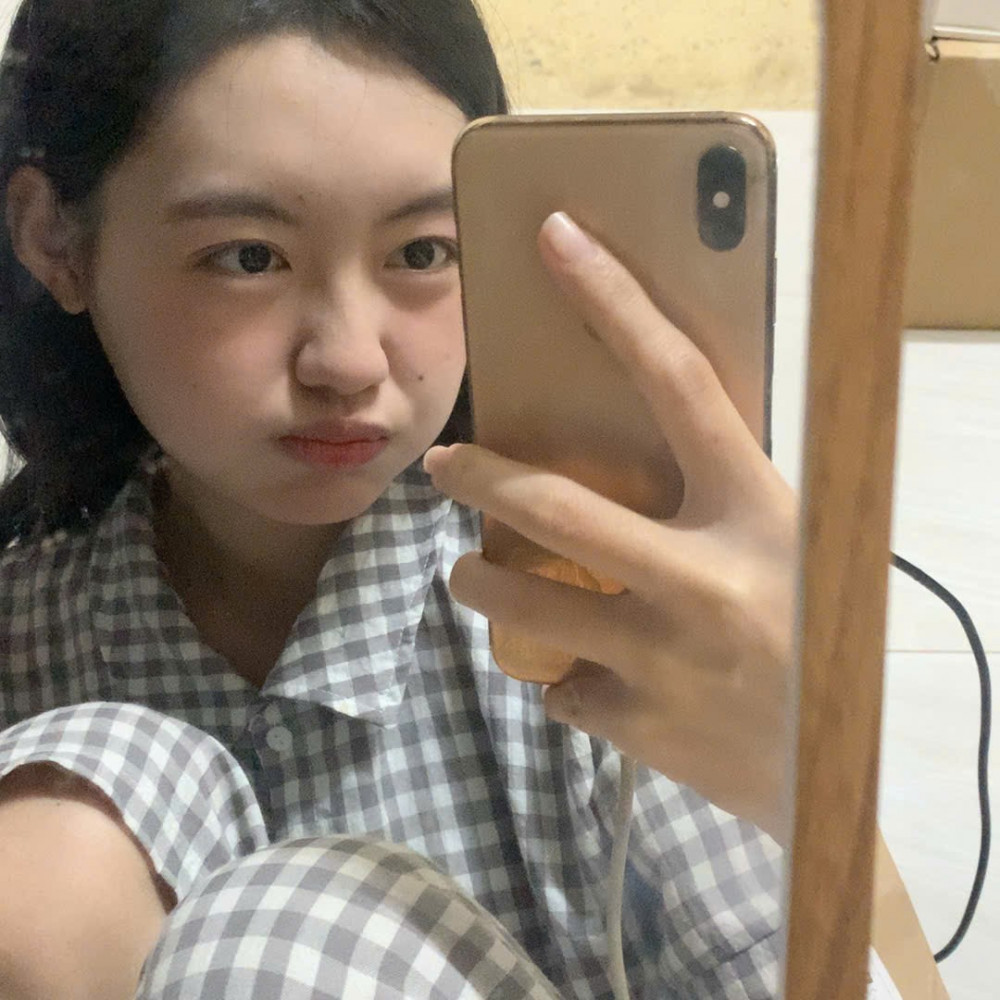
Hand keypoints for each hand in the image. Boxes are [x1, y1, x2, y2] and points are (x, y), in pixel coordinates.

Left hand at [424, 212, 796, 841]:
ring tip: (472, 575)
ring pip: (519, 604)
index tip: (554, 238)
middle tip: (441, 466)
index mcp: (755, 508)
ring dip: (480, 582)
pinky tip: (591, 679)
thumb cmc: (814, 630)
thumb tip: (640, 430)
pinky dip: (559, 677)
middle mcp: (704, 575)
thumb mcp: (787, 541)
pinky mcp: (633, 721)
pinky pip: (556, 687)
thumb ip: (716, 494)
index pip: (677, 378)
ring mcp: (662, 654)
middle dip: (478, 478)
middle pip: (553, 505)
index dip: (613, 299)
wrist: (838, 767)